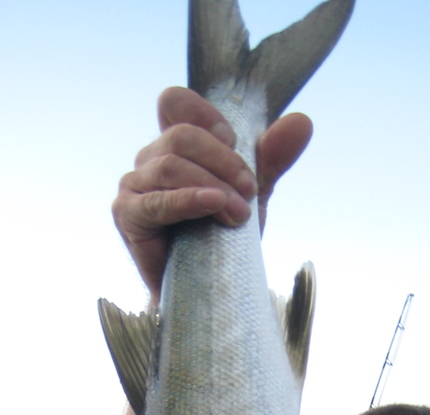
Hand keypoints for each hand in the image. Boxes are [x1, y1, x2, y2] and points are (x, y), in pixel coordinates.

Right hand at [113, 86, 312, 300]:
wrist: (207, 294)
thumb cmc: (223, 243)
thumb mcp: (252, 196)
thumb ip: (271, 159)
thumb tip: (302, 122)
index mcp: (173, 147)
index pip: (175, 104)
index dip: (205, 115)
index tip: (235, 143)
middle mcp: (149, 161)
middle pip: (181, 135)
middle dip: (223, 161)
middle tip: (250, 191)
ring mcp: (133, 187)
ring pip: (171, 165)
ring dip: (213, 185)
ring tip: (239, 214)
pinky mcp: (127, 216)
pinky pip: (158, 200)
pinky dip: (189, 200)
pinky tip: (214, 205)